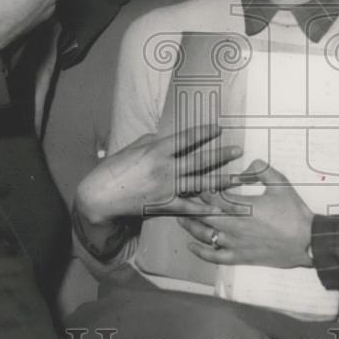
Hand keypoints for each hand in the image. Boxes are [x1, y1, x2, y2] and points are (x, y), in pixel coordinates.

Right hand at [75, 124, 242, 228]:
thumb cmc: (113, 170)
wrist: (100, 197)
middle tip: (239, 150)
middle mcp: (165, 168)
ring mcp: (166, 188)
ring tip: (237, 178)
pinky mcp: (163, 205)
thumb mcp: (131, 148)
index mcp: (156, 150)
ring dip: (221, 181)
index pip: (186, 138)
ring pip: (199, 183)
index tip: (218, 128)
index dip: (204, 133)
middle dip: (221, 155)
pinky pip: (189, 207)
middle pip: (199, 160)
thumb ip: (150, 141)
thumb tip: (163, 137)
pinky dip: (205, 209)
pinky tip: (220, 209)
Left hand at [178, 161, 312, 268]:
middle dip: (189, 206)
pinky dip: (201, 252)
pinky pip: (215, 257)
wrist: (308, 241)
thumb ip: (262, 169)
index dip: (200, 189)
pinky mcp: (240, 257)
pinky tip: (191, 246)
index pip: (212, 196)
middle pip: (203, 214)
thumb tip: (248, 163)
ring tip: (179, 218)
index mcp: (243, 206)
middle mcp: (235, 225)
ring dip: (190, 226)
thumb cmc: (294, 213)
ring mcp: (236, 243)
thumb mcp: (281, 184)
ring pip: (205, 235)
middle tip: (178, 199)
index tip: (191, 182)